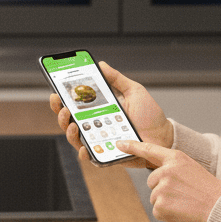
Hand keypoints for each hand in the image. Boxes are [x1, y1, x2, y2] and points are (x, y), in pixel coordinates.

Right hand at [49, 61, 173, 166]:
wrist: (164, 136)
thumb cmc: (150, 115)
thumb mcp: (134, 91)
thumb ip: (117, 79)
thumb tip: (101, 65)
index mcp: (99, 110)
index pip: (75, 105)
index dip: (62, 100)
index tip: (56, 92)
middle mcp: (96, 126)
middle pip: (69, 122)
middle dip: (61, 114)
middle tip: (64, 107)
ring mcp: (100, 141)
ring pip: (75, 139)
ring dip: (69, 132)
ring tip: (74, 124)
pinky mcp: (106, 155)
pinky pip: (90, 156)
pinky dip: (84, 153)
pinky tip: (84, 147)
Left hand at [116, 140, 220, 221]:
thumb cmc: (209, 192)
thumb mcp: (192, 170)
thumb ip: (173, 170)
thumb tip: (158, 178)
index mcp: (176, 159)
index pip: (150, 150)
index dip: (133, 146)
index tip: (119, 143)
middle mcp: (166, 171)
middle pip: (151, 181)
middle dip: (163, 189)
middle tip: (183, 195)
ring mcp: (162, 188)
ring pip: (155, 197)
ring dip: (167, 203)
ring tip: (186, 203)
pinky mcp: (160, 206)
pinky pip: (158, 211)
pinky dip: (168, 215)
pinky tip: (182, 212)